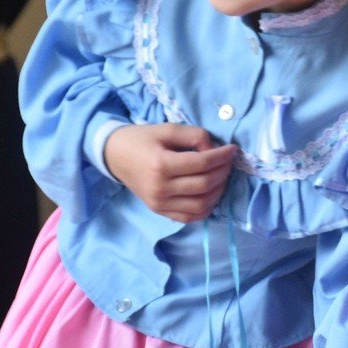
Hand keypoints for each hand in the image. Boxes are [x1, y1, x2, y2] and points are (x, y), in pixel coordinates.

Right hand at [102, 123, 238, 221]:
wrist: (115, 155)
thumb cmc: (142, 139)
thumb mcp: (167, 129)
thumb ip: (194, 136)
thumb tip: (215, 150)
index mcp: (161, 164)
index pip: (201, 163)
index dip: (222, 157)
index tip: (233, 149)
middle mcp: (160, 188)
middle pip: (204, 185)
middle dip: (223, 172)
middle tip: (228, 162)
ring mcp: (159, 203)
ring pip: (201, 205)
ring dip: (218, 191)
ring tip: (221, 177)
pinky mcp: (159, 211)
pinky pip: (190, 217)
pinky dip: (206, 208)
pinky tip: (210, 194)